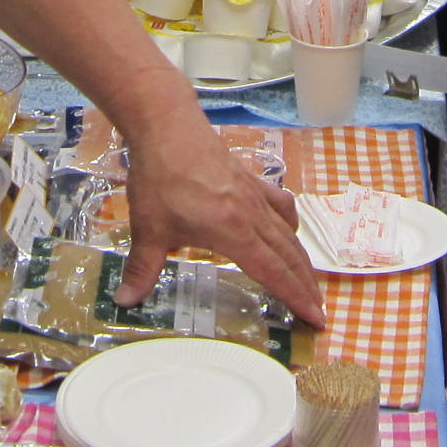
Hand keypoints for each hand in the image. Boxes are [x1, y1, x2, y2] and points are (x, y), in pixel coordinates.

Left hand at [118, 107, 326, 326]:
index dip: (296, 298)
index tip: (317, 318)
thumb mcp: (148, 229)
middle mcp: (252, 216)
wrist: (168, 127)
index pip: (274, 273)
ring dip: (303, 261)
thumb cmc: (159, 178)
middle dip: (306, 287)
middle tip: (320, 313)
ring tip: (310, 282)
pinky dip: (290, 223)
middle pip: (289, 257)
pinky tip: (289, 231)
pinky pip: (281, 206)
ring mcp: (255, 196)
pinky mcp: (251, 181)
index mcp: (233, 233)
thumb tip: (125, 301)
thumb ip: (142, 268)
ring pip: (289, 234)